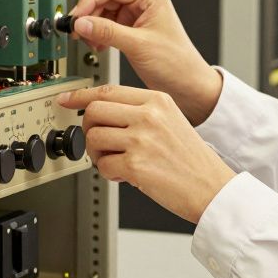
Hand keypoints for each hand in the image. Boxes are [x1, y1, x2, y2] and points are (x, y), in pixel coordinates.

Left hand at [57, 84, 235, 223]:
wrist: (211, 187)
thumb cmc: (191, 159)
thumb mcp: (170, 120)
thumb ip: (139, 111)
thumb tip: (100, 111)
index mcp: (156, 100)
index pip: (107, 90)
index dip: (81, 95)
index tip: (66, 99)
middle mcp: (149, 115)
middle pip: (94, 111)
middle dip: (89, 129)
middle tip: (100, 143)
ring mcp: (141, 139)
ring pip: (94, 137)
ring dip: (98, 154)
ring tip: (117, 160)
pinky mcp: (136, 164)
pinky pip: (102, 165)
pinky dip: (109, 173)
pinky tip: (127, 175)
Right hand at [68, 0, 221, 124]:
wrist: (187, 85)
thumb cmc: (176, 63)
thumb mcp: (138, 45)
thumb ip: (107, 32)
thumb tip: (81, 23)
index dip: (90, 0)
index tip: (77, 17)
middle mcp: (142, 1)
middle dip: (89, 14)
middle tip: (77, 30)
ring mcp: (135, 15)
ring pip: (102, 11)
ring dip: (91, 26)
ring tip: (90, 41)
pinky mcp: (130, 28)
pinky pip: (105, 24)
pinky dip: (97, 34)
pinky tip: (97, 45)